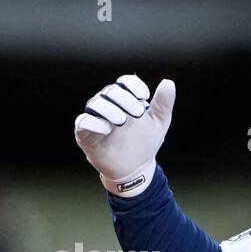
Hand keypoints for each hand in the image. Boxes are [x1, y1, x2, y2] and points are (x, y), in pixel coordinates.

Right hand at [73, 74, 175, 196]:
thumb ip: (163, 104)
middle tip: (138, 113)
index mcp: (125, 99)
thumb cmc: (145, 143)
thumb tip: (168, 82)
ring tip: (121, 121)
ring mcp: (96, 119)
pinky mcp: (86, 135)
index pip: (125, 82)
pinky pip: (83, 122)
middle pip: (110, 91)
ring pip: (95, 103)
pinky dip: (93, 122)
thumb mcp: (159, 123)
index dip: (133, 85)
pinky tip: (107, 129)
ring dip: (109, 109)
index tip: (145, 96)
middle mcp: (108, 105)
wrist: (136, 169)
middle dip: (124, 99)